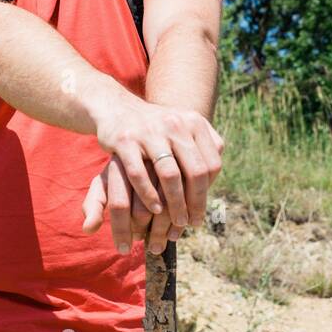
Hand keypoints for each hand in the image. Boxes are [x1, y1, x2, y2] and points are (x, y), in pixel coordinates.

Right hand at [87, 98, 222, 235]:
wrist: (118, 108)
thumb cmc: (157, 129)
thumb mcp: (183, 129)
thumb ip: (201, 149)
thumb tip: (213, 181)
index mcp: (194, 122)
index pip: (211, 164)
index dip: (208, 192)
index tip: (201, 212)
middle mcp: (175, 124)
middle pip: (195, 171)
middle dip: (195, 203)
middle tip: (191, 223)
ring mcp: (150, 131)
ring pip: (170, 174)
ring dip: (175, 203)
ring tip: (176, 222)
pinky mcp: (125, 140)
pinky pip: (139, 173)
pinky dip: (149, 195)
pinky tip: (154, 209)